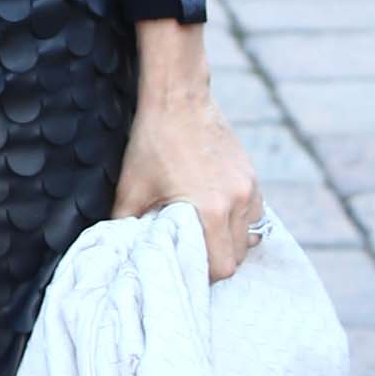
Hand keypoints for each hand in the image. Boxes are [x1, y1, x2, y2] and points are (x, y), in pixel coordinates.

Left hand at [115, 21, 263, 281]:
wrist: (178, 99)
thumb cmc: (152, 143)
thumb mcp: (130, 189)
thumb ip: (125, 226)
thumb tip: (119, 254)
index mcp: (210, 209)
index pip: (221, 267)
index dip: (203, 276)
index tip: (184, 269)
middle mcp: (237, 201)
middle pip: (238, 257)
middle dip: (216, 262)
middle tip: (190, 256)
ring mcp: (249, 188)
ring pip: (249, 237)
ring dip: (229, 244)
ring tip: (203, 237)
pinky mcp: (252, 176)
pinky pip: (255, 215)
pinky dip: (239, 224)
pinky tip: (217, 218)